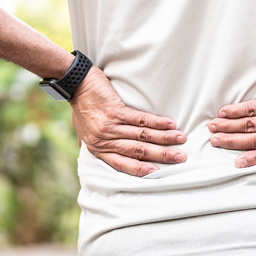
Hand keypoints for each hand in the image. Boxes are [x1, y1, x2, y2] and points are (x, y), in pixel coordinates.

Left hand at [70, 67, 186, 176]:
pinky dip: (157, 123)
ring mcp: (110, 126)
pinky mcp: (115, 111)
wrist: (75, 83)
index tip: (159, 173)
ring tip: (181, 140)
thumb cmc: (80, 106)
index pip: (122, 164)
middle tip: (180, 158)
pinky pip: (140, 119)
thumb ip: (92, 143)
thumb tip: (100, 153)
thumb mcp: (82, 130)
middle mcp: (104, 140)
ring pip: (142, 136)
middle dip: (161, 156)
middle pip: (137, 151)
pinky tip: (170, 124)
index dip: (141, 169)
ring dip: (164, 138)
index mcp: (97, 148)